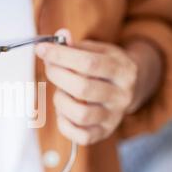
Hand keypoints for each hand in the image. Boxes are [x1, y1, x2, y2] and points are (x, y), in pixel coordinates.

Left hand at [36, 29, 141, 144]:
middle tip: (49, 67)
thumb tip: (60, 36)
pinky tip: (63, 110)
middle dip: (57, 75)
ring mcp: (114, 117)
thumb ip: (76, 46)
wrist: (130, 89)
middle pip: (82, 88)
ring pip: (80, 114)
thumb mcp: (97, 50)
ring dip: (60, 100)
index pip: (89, 63)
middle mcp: (122, 96)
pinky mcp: (103, 133)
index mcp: (123, 70)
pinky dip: (64, 123)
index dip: (61, 55)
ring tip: (60, 91)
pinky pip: (80, 136)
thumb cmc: (104, 67)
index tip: (42, 49)